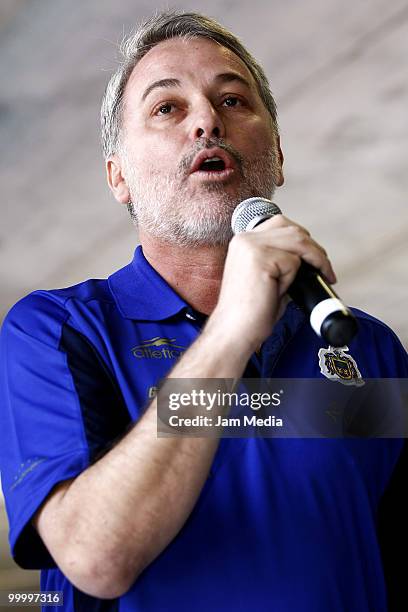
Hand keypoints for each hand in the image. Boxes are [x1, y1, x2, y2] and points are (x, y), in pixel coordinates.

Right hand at [210, 215, 336, 353]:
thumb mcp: (266, 278)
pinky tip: (285, 291)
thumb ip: (281, 263)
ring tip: (324, 274)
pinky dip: (296, 277)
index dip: (301, 238)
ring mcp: (252, 247)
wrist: (234, 330)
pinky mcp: (260, 260)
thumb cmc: (249, 311)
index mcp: (243, 241)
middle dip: (314, 247)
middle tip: (324, 268)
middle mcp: (245, 239)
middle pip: (293, 229)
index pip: (280, 224)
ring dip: (316, 258)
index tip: (313, 257)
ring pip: (298, 241)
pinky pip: (293, 262)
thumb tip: (307, 261)